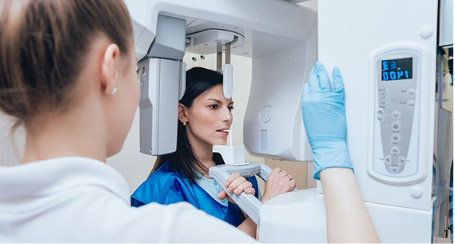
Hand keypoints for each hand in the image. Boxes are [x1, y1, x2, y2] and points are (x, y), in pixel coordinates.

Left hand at [218, 172, 254, 202]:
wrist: (239, 202)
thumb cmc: (234, 196)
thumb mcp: (227, 194)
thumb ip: (223, 193)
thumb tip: (220, 195)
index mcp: (236, 180)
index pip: (235, 174)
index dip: (230, 178)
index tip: (226, 184)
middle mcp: (243, 182)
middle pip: (241, 178)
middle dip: (234, 184)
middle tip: (229, 190)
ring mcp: (247, 186)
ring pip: (246, 183)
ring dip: (240, 187)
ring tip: (235, 192)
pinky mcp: (251, 192)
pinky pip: (252, 189)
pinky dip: (249, 190)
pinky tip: (245, 192)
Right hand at [262, 167, 295, 202]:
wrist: (271, 202)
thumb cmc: (270, 196)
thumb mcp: (269, 183)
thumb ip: (274, 178)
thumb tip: (279, 177)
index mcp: (272, 176)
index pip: (278, 169)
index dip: (280, 173)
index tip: (281, 176)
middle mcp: (278, 177)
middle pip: (285, 173)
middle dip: (285, 177)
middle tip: (283, 183)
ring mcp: (283, 181)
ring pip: (290, 177)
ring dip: (289, 181)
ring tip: (286, 186)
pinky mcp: (289, 185)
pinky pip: (293, 182)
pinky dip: (293, 185)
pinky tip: (289, 188)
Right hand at [301, 61, 352, 179]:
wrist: (327, 142)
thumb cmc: (318, 134)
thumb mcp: (308, 118)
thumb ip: (310, 106)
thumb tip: (314, 100)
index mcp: (307, 102)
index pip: (307, 87)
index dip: (310, 82)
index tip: (311, 79)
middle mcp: (316, 97)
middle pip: (315, 80)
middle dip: (316, 72)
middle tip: (317, 67)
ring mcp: (327, 97)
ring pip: (324, 79)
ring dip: (323, 71)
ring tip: (323, 67)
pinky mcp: (338, 99)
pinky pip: (338, 84)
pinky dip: (337, 76)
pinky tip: (336, 71)